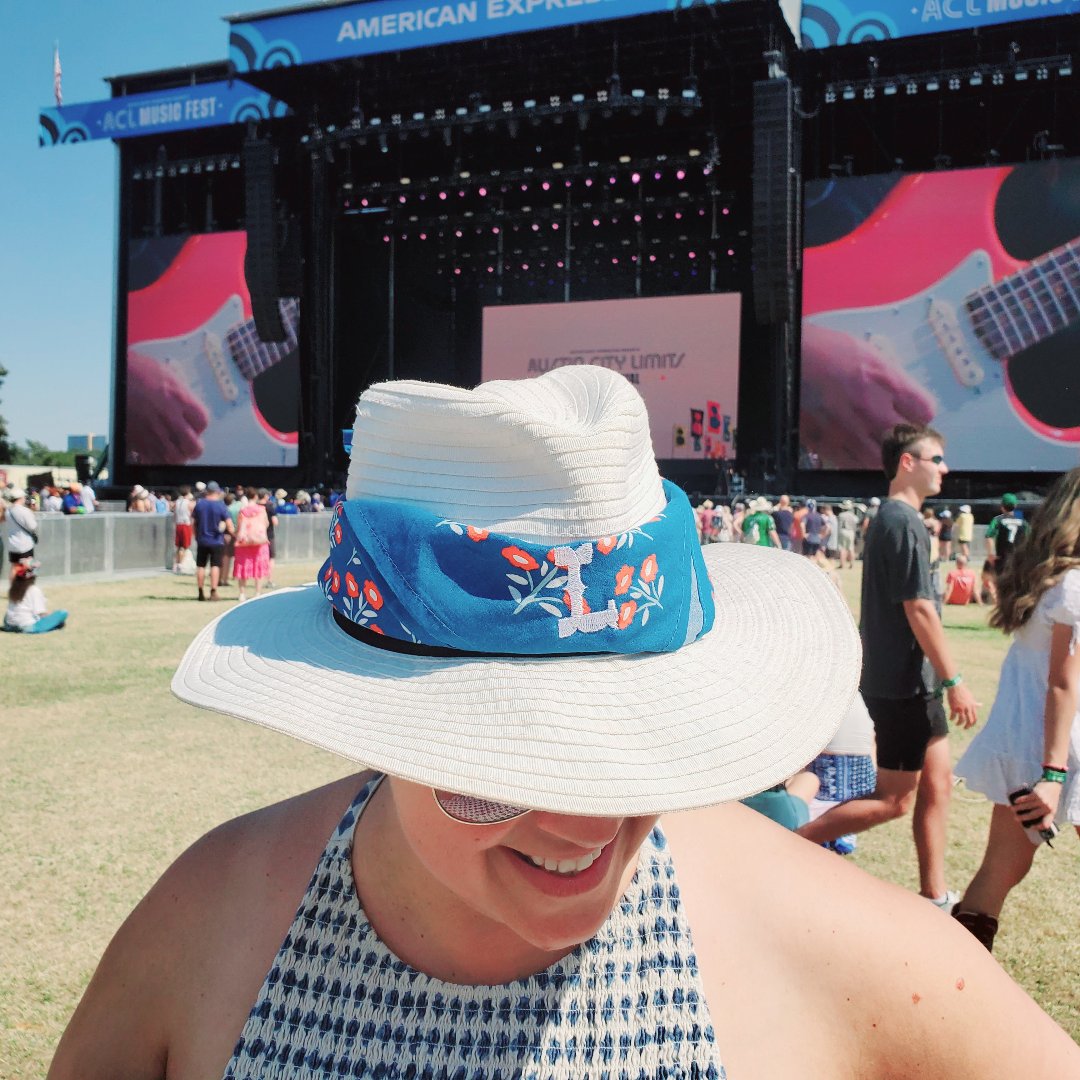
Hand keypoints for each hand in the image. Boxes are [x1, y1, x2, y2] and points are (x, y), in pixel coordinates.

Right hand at [125, 350, 208, 464]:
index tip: (192, 426)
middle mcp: (170, 418)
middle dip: (192, 447)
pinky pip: (154, 460)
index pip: (202, 423)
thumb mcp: (167, 374)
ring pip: (175, 458)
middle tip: (186, 442)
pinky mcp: (137, 441)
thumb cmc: (137, 370)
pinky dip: (157, 460)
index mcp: (181, 399)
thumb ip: (182, 393)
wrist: (112, 376)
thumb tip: (189, 402)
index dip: (199, 427)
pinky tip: (155, 452)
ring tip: (171, 448)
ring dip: (176, 455)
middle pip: (194, 447)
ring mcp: (153, 431)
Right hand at [800, 324, 935, 467]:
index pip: (924, 411)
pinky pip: (853, 465)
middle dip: (913, 443)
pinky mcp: (825, 442)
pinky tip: (862, 456)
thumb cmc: (828, 350)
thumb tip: (907, 401)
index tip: (916, 417)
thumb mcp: (869, 354)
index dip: (922, 417)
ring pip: (883, 459)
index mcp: (885, 379)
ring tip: (887, 453)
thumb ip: (891, 380)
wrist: (789, 359)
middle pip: (909, 440)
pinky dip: (863, 464)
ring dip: (890, 458)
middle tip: (907, 441)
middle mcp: (870, 407)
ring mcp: (847, 429)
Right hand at [946, 682, 978, 728]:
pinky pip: (953, 716)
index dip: (973, 723)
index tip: (970, 725)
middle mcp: (967, 708)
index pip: (975, 718)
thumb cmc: (963, 691)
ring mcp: (961, 708)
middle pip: (969, 721)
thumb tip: (980, 705)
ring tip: (957, 724)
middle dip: (967, 726)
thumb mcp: (971, 698)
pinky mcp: (954, 707)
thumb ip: (975, 703)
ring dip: (959, 723)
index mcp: (972, 706)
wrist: (955, 686)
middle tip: (964, 728)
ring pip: (961, 720)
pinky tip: (950, 719)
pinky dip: (952, 718)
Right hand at [1010, 781, 1060, 832]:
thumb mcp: (1052, 805)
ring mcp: (1041, 801)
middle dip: (1022, 818)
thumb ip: (1044, 811)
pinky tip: (1015, 800)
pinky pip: (1026, 798)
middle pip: (1032, 815)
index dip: (1038, 827)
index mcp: (1052, 812)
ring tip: (1012, 809)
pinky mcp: (1036, 794)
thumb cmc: (1052, 795)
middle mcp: (1047, 808)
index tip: (1030, 827)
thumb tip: (1031, 816)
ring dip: (1018, 808)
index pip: (1046, 824)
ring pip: (1027, 807)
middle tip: (1015, 819)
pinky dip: (1019, 800)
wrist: (1054, 783)